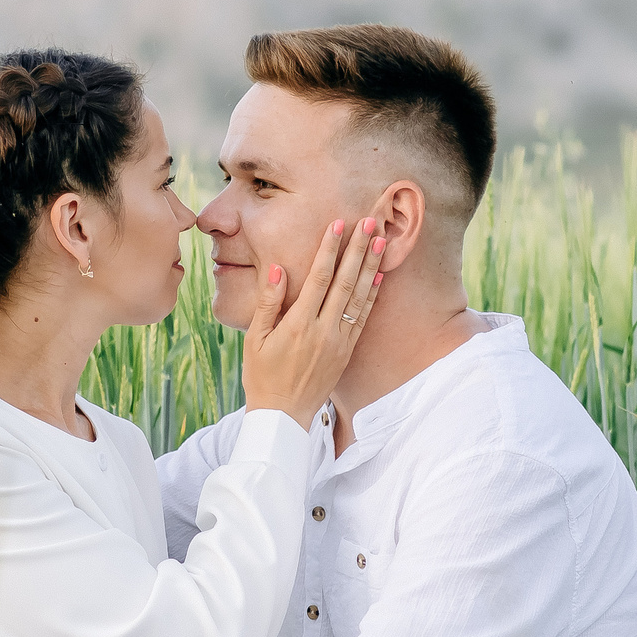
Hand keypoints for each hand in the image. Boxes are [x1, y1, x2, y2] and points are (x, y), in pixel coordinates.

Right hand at [240, 206, 389, 430]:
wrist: (283, 415)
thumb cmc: (262, 375)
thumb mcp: (254, 338)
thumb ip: (268, 302)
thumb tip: (277, 267)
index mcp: (298, 324)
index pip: (318, 278)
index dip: (329, 249)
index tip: (338, 224)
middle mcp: (323, 330)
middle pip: (345, 281)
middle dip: (358, 249)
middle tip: (370, 221)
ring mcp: (339, 342)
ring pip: (359, 297)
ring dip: (371, 266)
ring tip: (382, 241)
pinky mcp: (347, 352)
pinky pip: (363, 318)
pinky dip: (372, 296)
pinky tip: (379, 276)